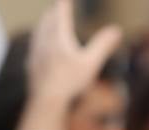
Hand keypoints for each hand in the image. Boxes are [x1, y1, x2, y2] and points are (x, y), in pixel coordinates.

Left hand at [18, 0, 122, 129]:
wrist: (46, 100)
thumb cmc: (70, 82)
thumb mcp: (91, 63)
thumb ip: (102, 45)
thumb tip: (117, 30)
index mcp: (59, 37)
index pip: (61, 13)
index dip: (64, 3)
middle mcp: (44, 41)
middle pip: (47, 20)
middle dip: (53, 12)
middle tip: (57, 7)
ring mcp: (35, 53)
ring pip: (38, 32)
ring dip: (44, 24)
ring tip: (45, 21)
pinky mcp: (31, 65)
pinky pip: (34, 48)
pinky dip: (38, 41)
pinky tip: (37, 47)